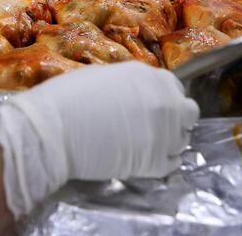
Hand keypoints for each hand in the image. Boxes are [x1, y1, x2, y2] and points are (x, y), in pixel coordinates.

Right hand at [0, 62, 198, 217]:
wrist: (53, 130)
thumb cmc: (66, 98)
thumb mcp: (100, 76)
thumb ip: (126, 84)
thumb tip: (130, 93)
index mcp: (150, 76)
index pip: (174, 88)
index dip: (164, 99)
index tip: (152, 108)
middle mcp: (165, 101)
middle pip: (188, 112)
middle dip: (175, 119)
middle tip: (153, 128)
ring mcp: (165, 133)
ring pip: (183, 140)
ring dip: (169, 142)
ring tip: (144, 146)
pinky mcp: (157, 162)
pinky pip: (172, 164)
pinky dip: (162, 164)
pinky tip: (143, 161)